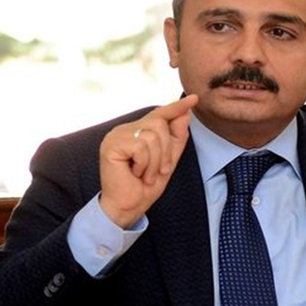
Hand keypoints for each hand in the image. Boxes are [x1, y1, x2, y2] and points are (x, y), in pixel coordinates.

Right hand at [98, 94, 198, 228]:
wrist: (128, 207)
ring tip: (145, 174)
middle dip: (165, 151)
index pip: (159, 114)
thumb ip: (176, 139)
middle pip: (159, 124)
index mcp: (137, 131)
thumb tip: (185, 114)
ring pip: (152, 136)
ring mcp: (116, 136)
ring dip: (155, 161)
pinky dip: (144, 164)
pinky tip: (135, 173)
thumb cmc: (145, 187)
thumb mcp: (168, 161)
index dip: (177, 107)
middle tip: (158, 170)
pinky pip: (141, 147)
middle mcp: (125, 129)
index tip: (193, 98)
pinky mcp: (111, 145)